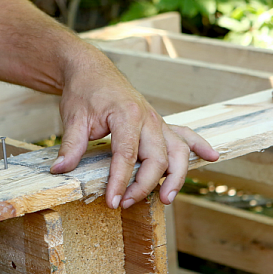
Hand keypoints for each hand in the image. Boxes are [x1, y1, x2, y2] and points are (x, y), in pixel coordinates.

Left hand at [50, 51, 218, 208]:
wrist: (92, 69)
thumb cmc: (84, 91)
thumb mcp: (73, 118)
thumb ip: (71, 146)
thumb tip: (60, 171)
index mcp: (127, 115)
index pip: (127, 155)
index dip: (120, 181)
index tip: (112, 202)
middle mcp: (148, 118)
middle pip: (157, 158)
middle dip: (145, 186)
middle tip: (125, 204)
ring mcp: (157, 121)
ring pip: (178, 151)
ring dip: (176, 177)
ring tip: (167, 199)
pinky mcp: (159, 124)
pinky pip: (184, 135)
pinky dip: (199, 146)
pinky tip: (211, 157)